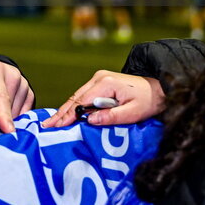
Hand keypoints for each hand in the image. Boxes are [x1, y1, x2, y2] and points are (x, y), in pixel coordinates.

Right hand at [41, 70, 163, 128]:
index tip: (56, 126)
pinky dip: (74, 106)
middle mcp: (99, 78)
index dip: (68, 115)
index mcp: (105, 83)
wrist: (159, 88)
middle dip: (61, 113)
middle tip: (46, 125)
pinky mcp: (101, 83)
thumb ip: (111, 116)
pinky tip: (66, 114)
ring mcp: (99, 79)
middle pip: (75, 98)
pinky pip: (84, 96)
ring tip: (52, 122)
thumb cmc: (148, 100)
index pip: (80, 101)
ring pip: (77, 97)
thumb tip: (90, 120)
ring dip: (65, 110)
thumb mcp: (132, 112)